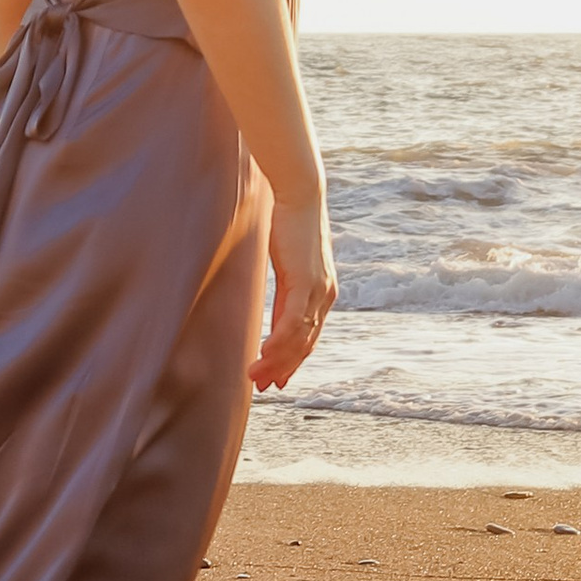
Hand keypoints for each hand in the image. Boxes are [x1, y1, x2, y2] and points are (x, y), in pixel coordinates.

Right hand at [253, 196, 336, 392]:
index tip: (275, 377)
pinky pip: (292, 322)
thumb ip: (285, 287)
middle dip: (283, 368)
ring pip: (298, 339)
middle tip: (263, 386)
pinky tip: (262, 354)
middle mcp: (325, 295)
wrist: (299, 194)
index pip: (308, 335)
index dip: (292, 359)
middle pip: (305, 344)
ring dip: (275, 362)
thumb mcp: (287, 262)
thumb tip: (278, 300)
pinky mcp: (306, 282)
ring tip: (255, 376)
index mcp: (322, 292)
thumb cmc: (290, 223)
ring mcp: (318, 290)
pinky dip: (278, 343)